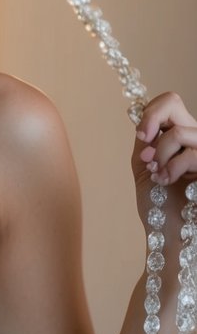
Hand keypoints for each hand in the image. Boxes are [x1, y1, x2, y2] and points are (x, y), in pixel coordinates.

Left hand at [133, 91, 196, 219]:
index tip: (142, 135)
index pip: (170, 101)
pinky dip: (171, 168)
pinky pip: (191, 154)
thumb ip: (147, 138)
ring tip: (159, 175)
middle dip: (151, 129)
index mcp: (181, 134)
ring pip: (179, 132)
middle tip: (147, 156)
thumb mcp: (145, 164)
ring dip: (160, 155)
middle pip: (174, 102)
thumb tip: (143, 114)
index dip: (150, 112)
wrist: (169, 232)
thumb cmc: (158, 203)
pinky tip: (167, 181)